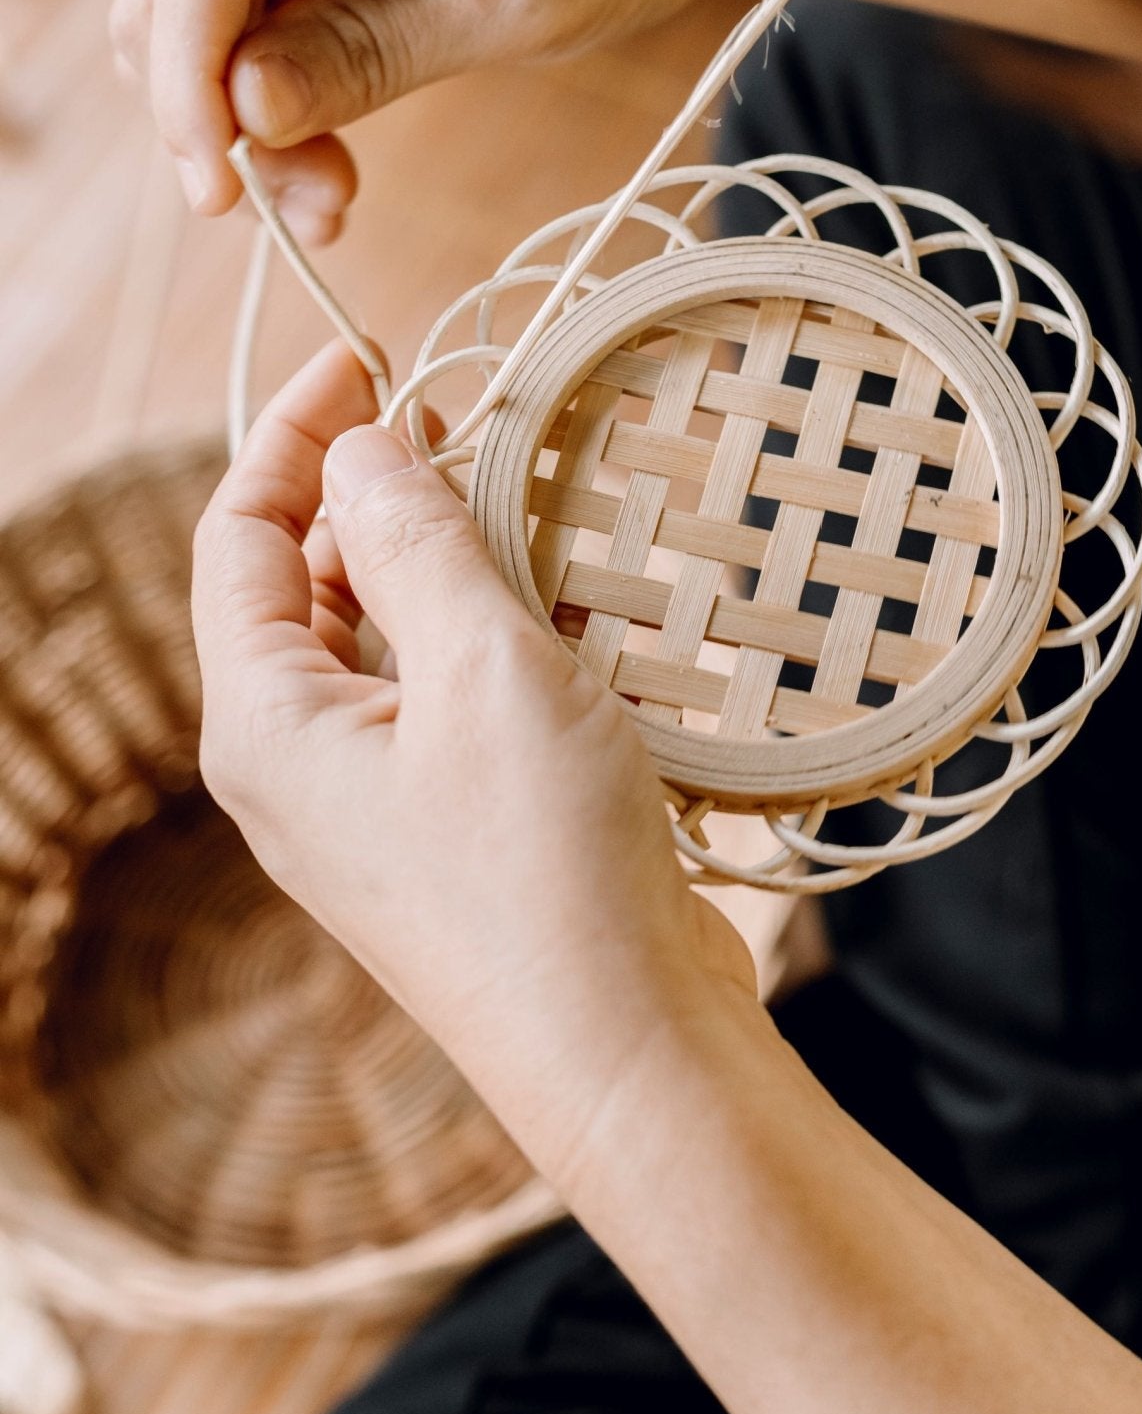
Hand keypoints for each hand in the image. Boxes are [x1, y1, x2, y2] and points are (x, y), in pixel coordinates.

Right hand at [112, 0, 775, 235]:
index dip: (188, 78)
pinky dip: (291, 116)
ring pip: (221, 32)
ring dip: (253, 129)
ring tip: (330, 207)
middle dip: (214, 109)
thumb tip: (243, 109)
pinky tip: (334, 177)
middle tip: (295, 211)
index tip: (216, 188)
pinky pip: (276, 44)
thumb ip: (372, 51)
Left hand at [192, 339, 755, 1178]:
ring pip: (385, 640)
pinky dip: (491, 633)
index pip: (239, 537)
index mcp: (268, 724)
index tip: (370, 361)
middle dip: (373, 493)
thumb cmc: (546, 868)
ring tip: (521, 497)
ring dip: (442, 561)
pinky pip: (446, 698)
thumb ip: (416, 541)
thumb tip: (363, 448)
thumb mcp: (482, 667)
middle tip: (458, 417)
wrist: (630, 1052)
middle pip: (305, 586)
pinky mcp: (452, 829)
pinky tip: (570, 603)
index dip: (292, 433)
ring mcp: (376, 805)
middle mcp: (302, 767)